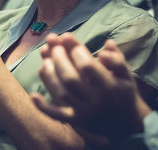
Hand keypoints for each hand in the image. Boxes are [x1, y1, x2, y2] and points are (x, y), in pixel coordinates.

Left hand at [31, 33, 149, 144]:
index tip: (67, 37)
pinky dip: (44, 107)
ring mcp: (83, 111)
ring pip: (61, 92)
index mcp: (109, 86)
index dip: (74, 49)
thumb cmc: (121, 91)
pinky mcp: (74, 120)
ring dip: (49, 73)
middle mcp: (96, 100)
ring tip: (45, 57)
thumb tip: (106, 45)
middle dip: (59, 57)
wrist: (123, 121)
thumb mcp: (125, 74)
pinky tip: (33, 95)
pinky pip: (57, 115)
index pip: (87, 65)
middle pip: (70, 78)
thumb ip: (117, 58)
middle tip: (54, 44)